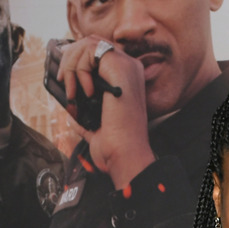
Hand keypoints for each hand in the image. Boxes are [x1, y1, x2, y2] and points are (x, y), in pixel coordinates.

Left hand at [57, 35, 155, 189]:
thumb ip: (86, 116)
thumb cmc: (115, 143)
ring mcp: (128, 66)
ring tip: (71, 89)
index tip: (66, 81)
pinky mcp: (120, 67)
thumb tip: (71, 112)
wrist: (124, 151)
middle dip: (71, 59)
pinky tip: (83, 91)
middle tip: (64, 82)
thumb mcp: (96, 125)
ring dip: (71, 64)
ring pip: (88, 44)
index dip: (78, 61)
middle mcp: (131, 69)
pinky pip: (90, 51)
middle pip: (92, 43)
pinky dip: (78, 69)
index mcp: (128, 80)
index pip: (98, 53)